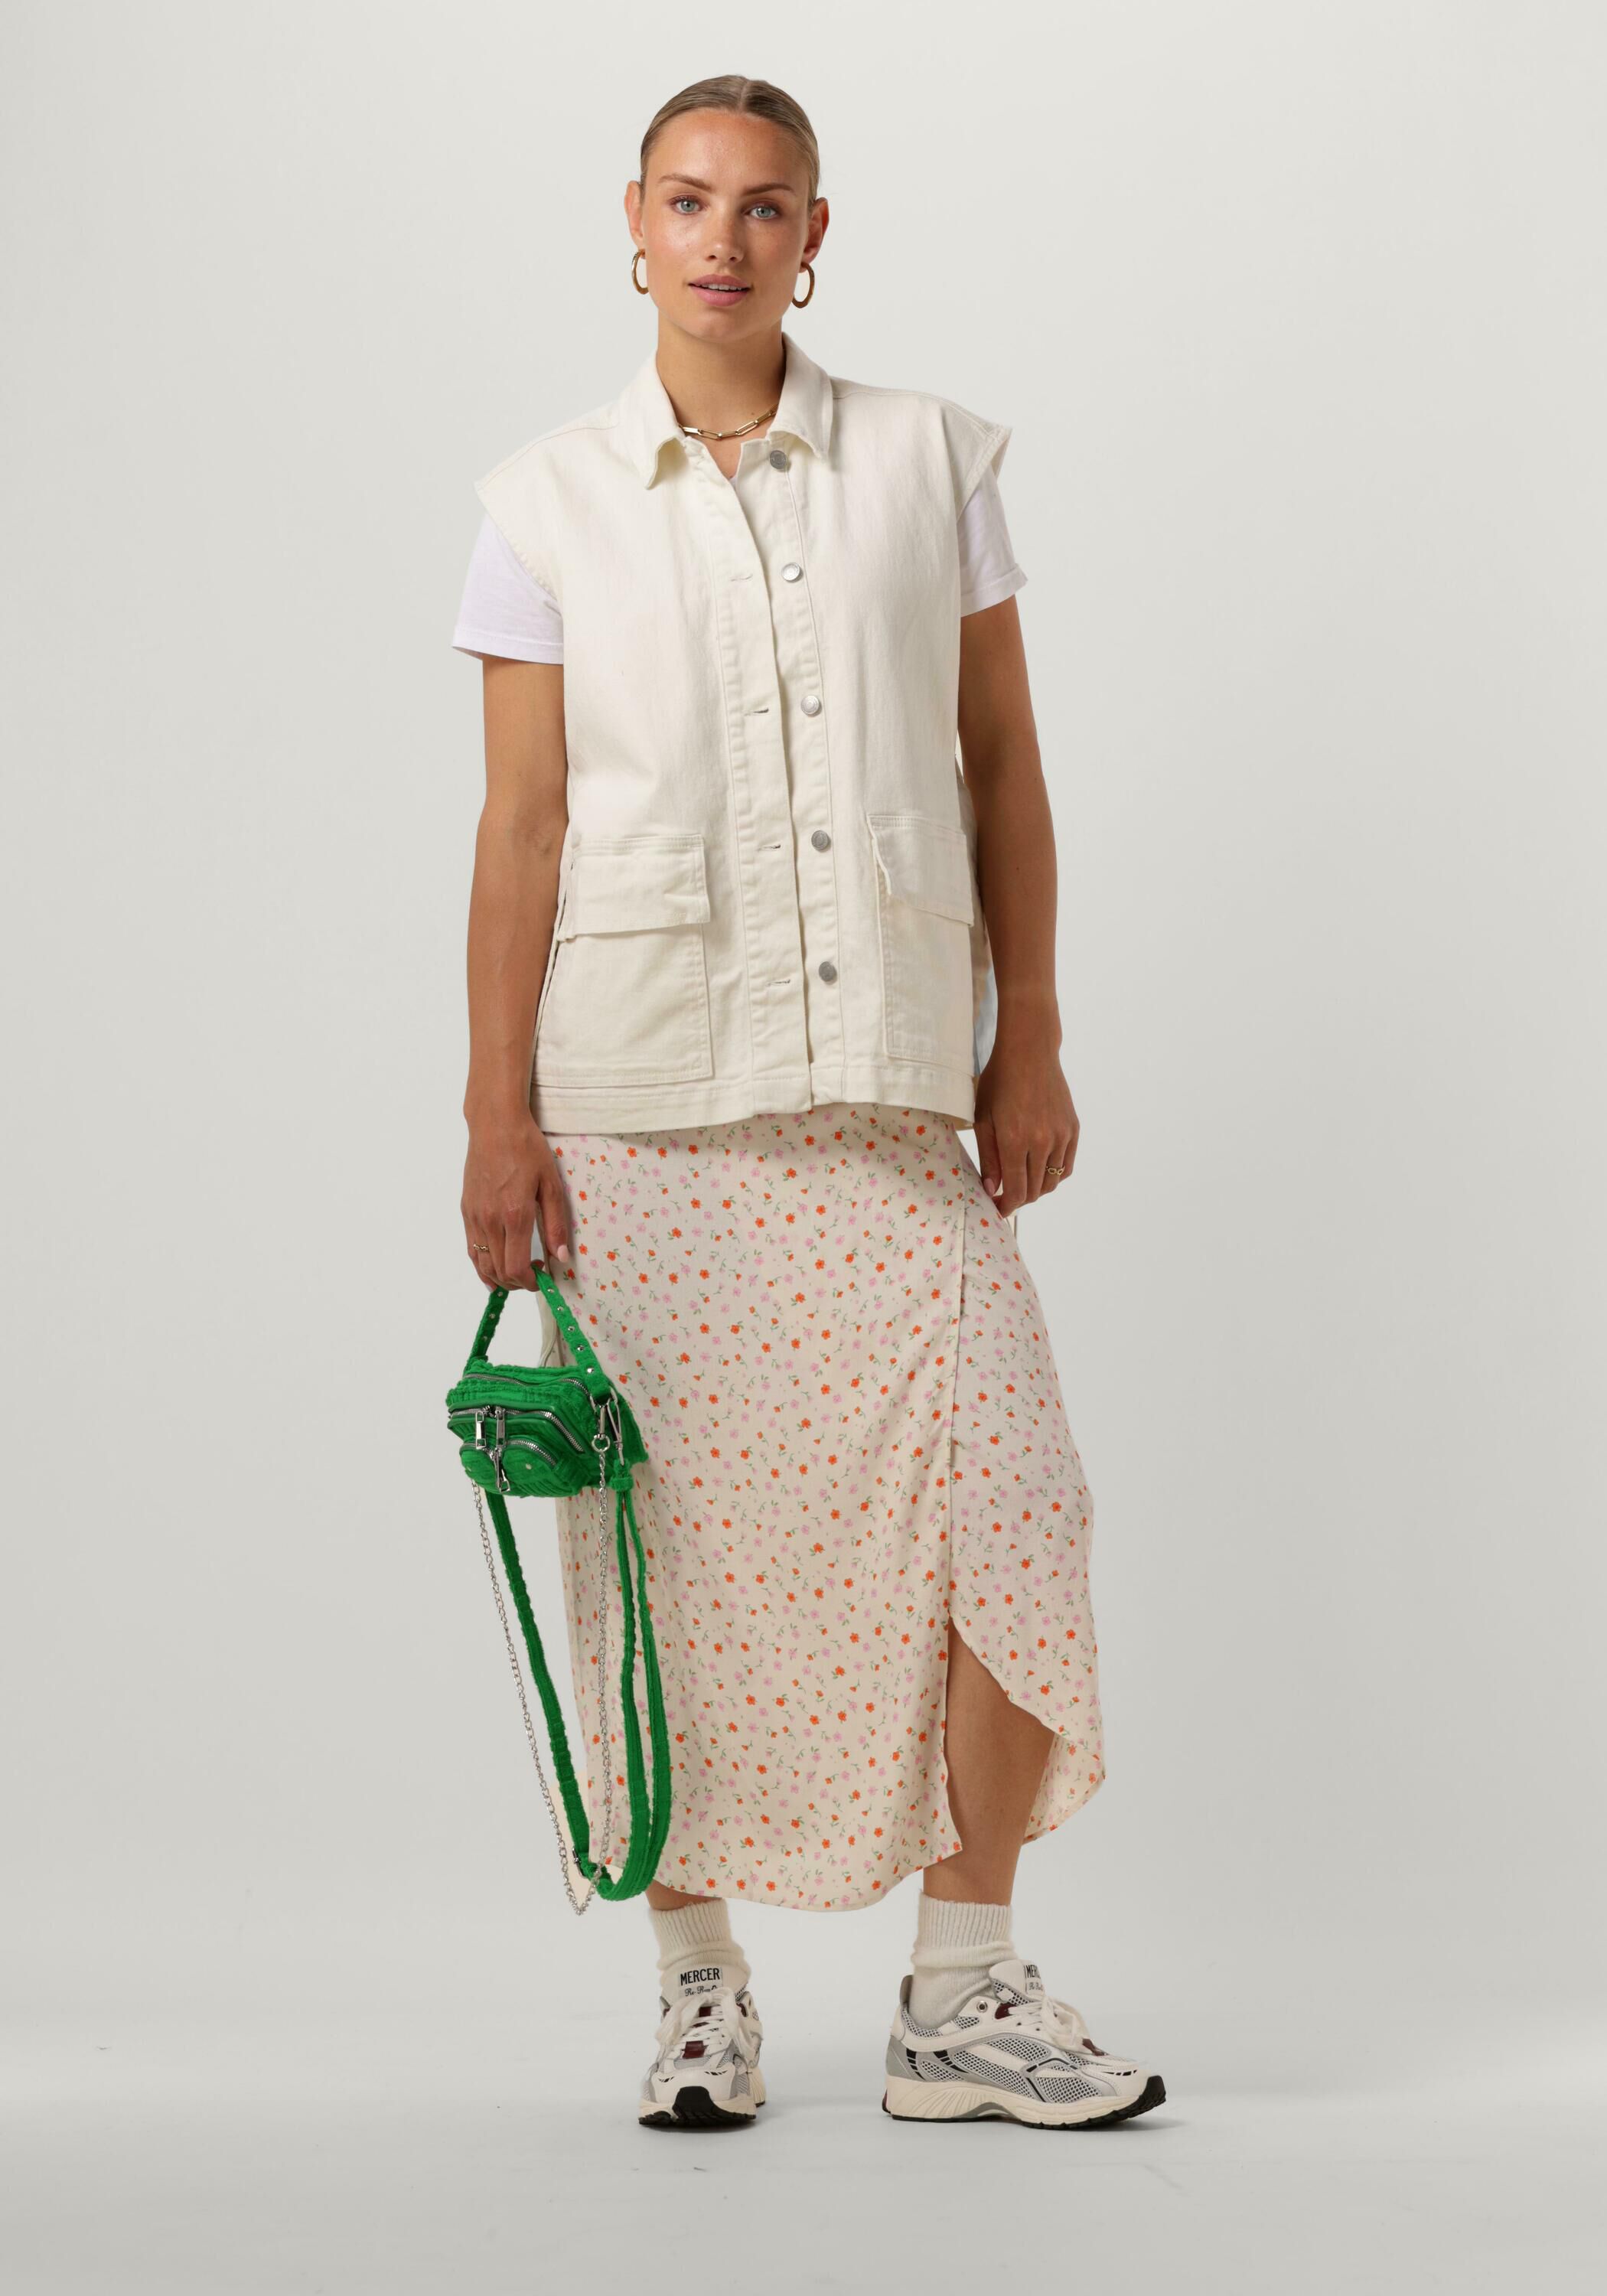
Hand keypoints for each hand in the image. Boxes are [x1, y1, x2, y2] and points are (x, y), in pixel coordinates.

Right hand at [461, 1107, 571, 1289]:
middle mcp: (490, 1221)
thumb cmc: (526, 1149)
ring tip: (516, 1275)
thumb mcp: (551, 1184)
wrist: (495, 1125)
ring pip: (481, 1264)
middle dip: (517, 1283)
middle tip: (534, 1276)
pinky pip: (471, 1248)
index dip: (530, 1282)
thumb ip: (556, 1224)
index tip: (543, 1278)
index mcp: (514, 1215)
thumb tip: (562, 1256)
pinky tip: (492, 1268)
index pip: (516, 1267)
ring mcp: (475, 1216)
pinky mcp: (466, 1210)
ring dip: (498, 1278)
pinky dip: (481, 1265)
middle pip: (498, 1271)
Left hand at [972, 1047, 1078, 1219]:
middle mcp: (1042, 1141)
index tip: (997, 1209)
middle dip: (1019, 1199)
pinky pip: (1066, 1166)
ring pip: (1052, 1182)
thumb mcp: (983, 1119)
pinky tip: (1040, 1170)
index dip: (1006, 1206)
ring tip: (1021, 1182)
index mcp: (1015, 1140)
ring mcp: (1061, 1136)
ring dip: (1036, 1189)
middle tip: (1005, 1196)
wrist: (1030, 1053)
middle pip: (1035, 1191)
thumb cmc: (999, 1082)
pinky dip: (1054, 1175)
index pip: (1017, 1190)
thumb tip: (993, 1188)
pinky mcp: (1073, 1129)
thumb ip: (988, 1157)